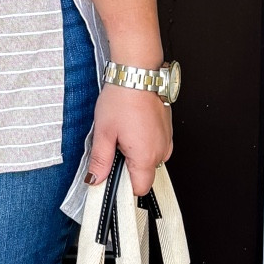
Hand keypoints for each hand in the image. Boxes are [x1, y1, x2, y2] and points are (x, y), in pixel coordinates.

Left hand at [85, 83, 172, 197]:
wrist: (138, 74)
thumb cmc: (122, 98)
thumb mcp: (103, 132)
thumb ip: (100, 161)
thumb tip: (95, 179)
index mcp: (146, 156)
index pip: (138, 189)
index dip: (123, 186)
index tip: (111, 176)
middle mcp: (161, 151)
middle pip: (143, 175)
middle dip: (127, 168)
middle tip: (114, 147)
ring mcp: (166, 141)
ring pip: (149, 161)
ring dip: (135, 155)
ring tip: (123, 134)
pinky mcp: (167, 132)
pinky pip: (155, 148)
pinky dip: (143, 144)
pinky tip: (132, 129)